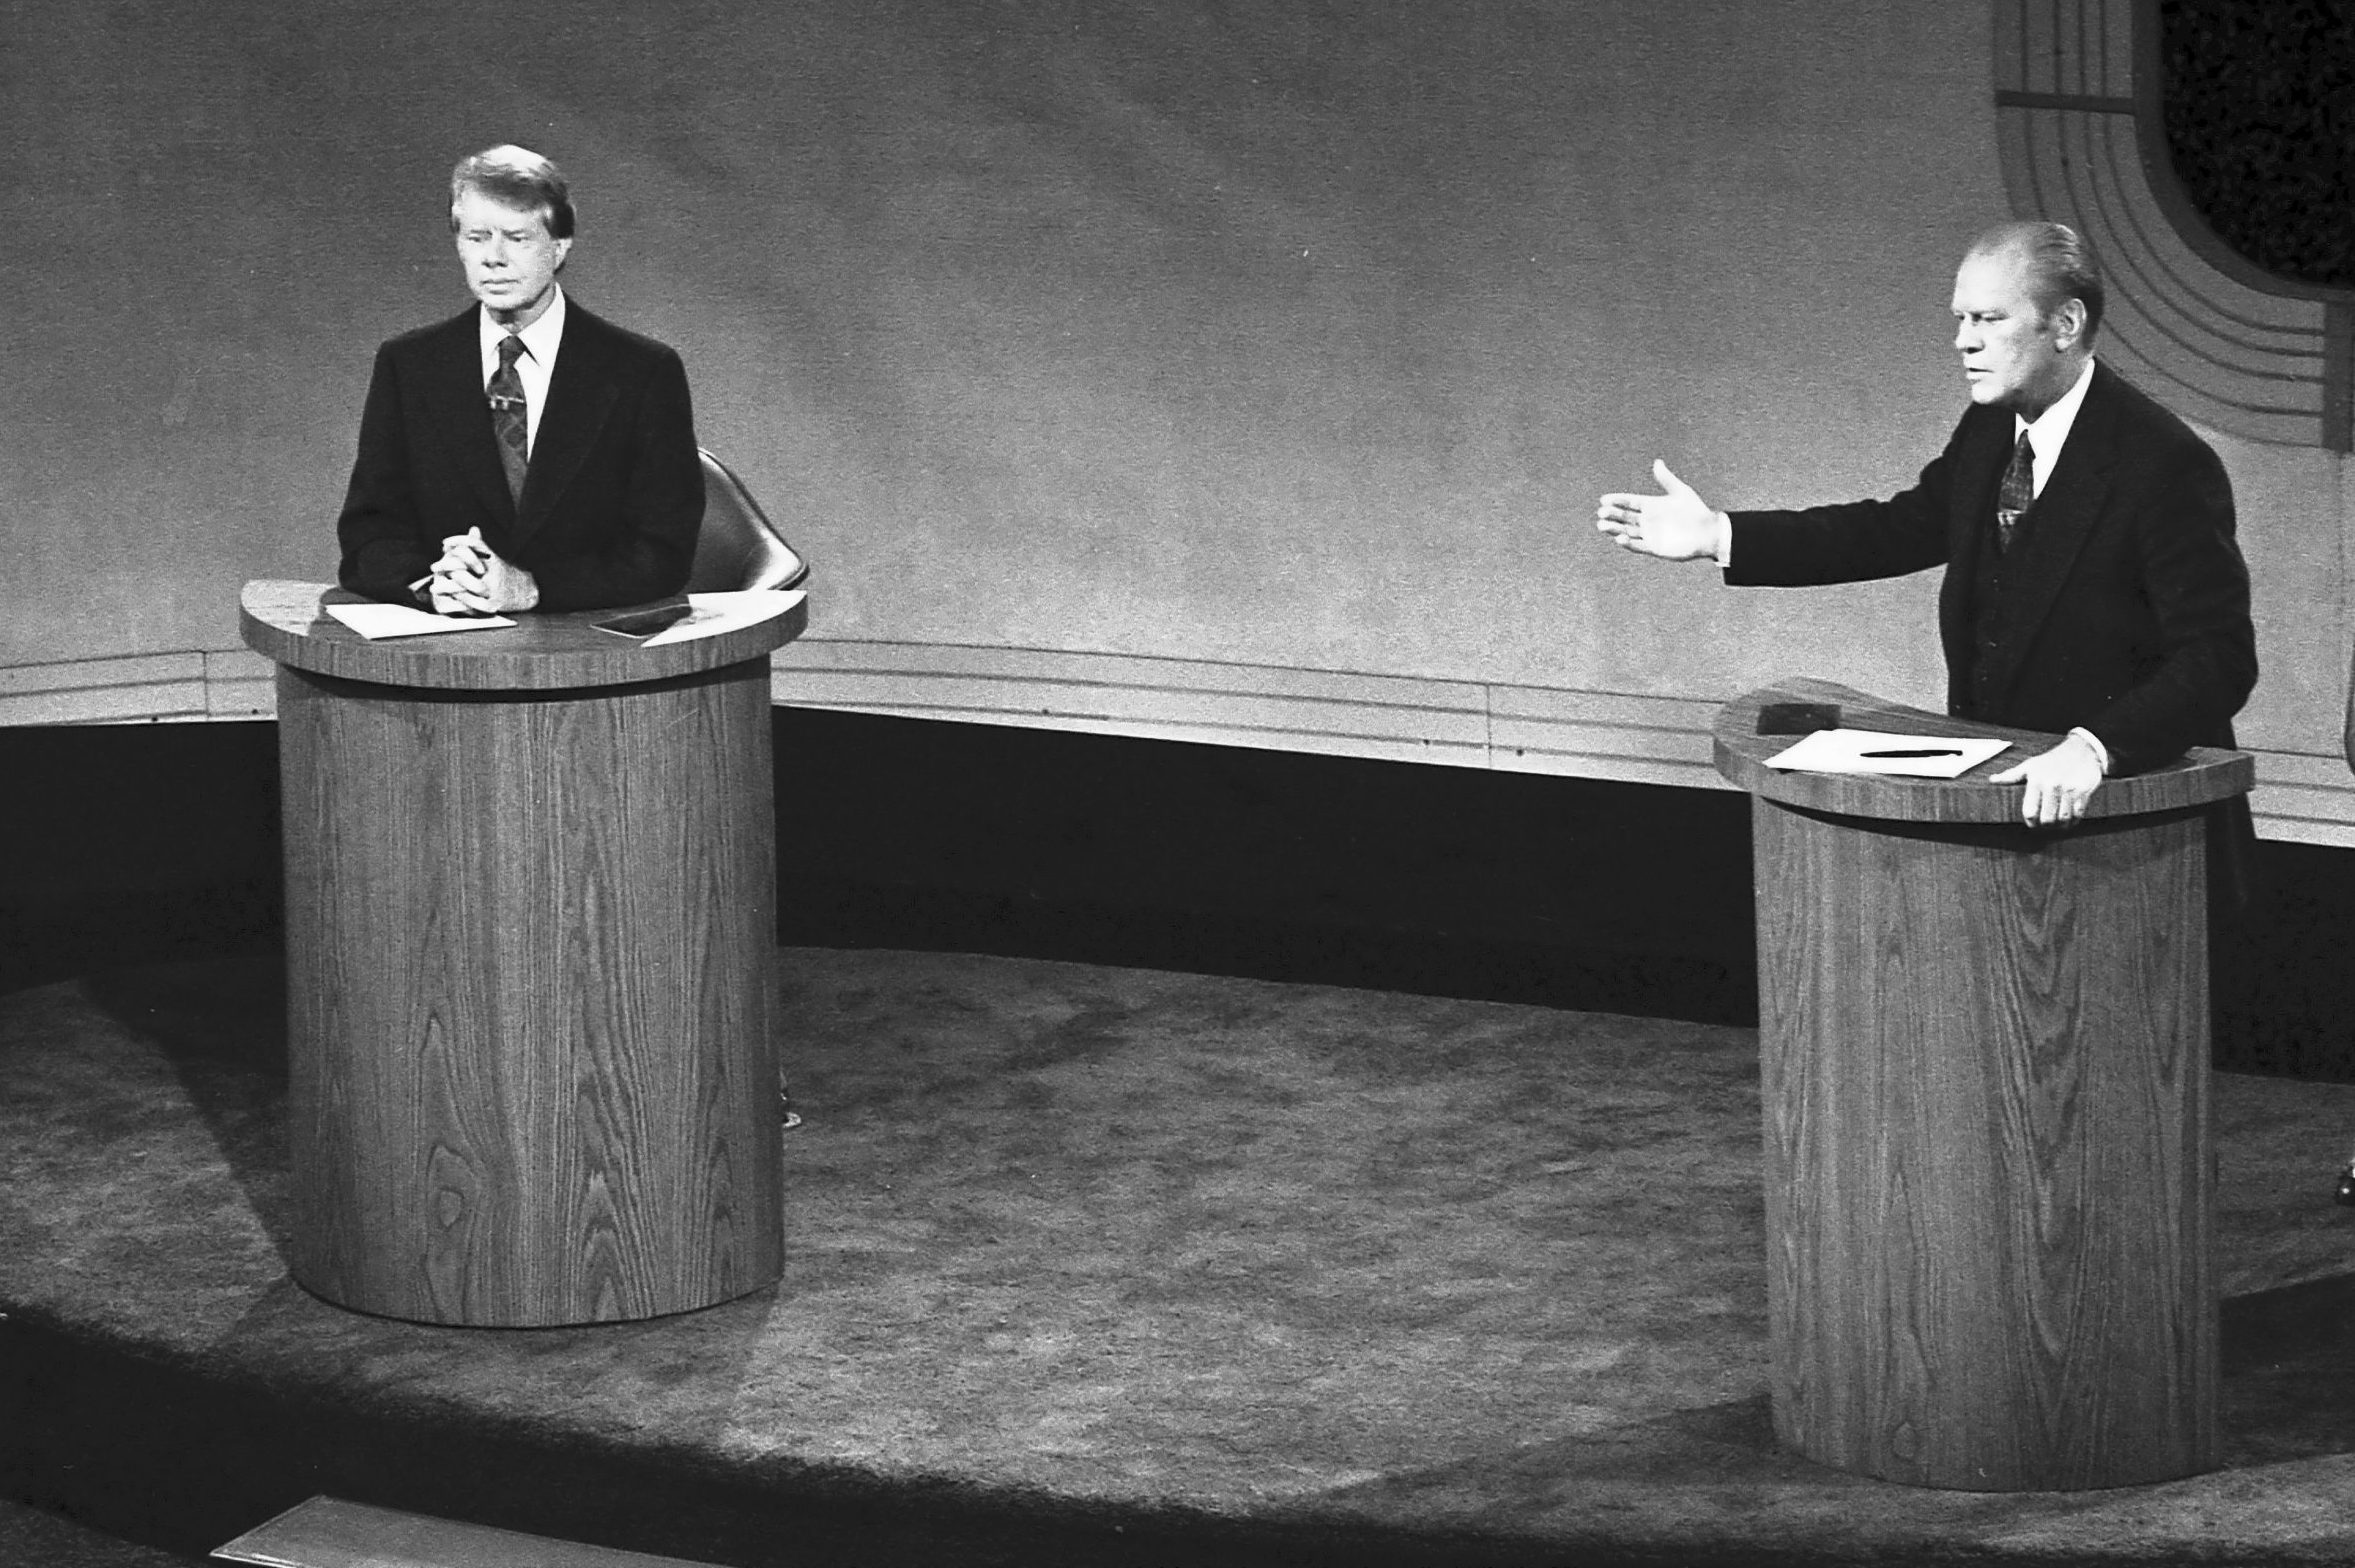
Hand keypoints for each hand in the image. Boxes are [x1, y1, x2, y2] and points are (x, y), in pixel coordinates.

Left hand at [428, 528, 538, 613]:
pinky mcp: (495, 604)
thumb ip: (482, 545)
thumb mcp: (494, 559)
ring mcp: (496, 589)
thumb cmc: (503, 573)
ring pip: (474, 585)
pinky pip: (478, 604)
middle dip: (449, 565)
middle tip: (434, 566)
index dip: (460, 541)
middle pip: (470, 565)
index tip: (444, 543)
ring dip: (453, 585)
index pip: (476, 545)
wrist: (526, 592)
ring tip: (437, 583)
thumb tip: (473, 528)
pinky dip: (464, 600)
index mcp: (494, 560)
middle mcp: (495, 573)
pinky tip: (451, 597)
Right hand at [1596, 460, 1724, 560]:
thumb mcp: (1680, 492)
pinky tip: (1619, 539)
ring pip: (1627, 532)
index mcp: (1651, 505)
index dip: (1617, 501)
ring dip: (1614, 529)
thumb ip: (1666, 479)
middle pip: (1624, 517)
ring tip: (1602, 525)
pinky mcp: (1654, 548)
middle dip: (1612, 515)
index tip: (1603, 499)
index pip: (1629, 502)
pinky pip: (1638, 546)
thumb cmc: (1696, 511)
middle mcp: (1647, 520)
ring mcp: (1649, 534)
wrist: (1708, 532)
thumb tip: (1657, 462)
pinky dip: (1628, 543)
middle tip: (1601, 512)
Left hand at [1989, 733, 2103, 827]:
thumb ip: (2011, 775)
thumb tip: (1992, 780)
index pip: (2030, 811)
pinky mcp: (2083, 791)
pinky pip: (2078, 814)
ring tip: (2058, 825)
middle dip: (2046, 826)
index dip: (2031, 823)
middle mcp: (2052, 786)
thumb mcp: (2030, 765)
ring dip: (2061, 825)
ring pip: (2063, 819)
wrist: (2081, 750)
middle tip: (2046, 826)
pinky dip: (2074, 820)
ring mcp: (2069, 789)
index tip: (2033, 824)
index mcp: (2036, 781)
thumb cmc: (2052, 760)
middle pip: (2047, 819)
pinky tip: (2070, 819)